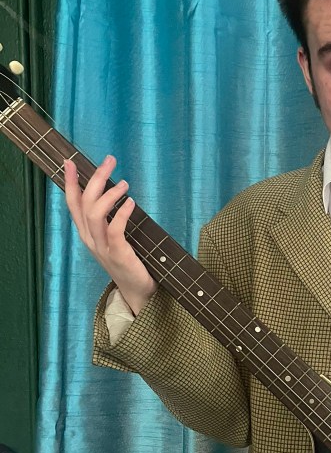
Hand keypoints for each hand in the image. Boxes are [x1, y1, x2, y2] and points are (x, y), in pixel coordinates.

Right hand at [64, 155, 157, 315]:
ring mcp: (102, 247)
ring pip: (95, 214)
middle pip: (84, 203)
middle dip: (95, 178)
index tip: (70, 162)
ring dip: (109, 194)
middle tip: (110, 161)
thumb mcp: (112, 237)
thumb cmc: (128, 260)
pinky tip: (131, 202)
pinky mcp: (118, 254)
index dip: (71, 182)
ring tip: (124, 183)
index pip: (73, 204)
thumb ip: (108, 219)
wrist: (138, 291)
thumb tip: (113, 191)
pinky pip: (114, 230)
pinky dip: (121, 213)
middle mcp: (90, 239)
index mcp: (86, 233)